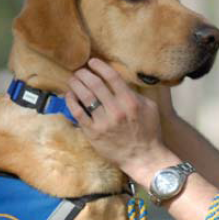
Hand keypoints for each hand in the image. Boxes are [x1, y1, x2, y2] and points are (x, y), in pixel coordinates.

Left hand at [66, 59, 175, 178]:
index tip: (92, 62)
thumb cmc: (149, 132)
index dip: (100, 66)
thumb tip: (121, 82)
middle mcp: (116, 110)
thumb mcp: (150, 108)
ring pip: (85, 96)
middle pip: (95, 84)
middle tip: (80, 70)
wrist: (143, 157)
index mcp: (130, 101)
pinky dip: (71, 101)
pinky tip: (69, 95)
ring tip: (73, 79)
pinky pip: (78, 114)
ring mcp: (103, 122)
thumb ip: (135, 93)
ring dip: (76, 84)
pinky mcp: (93, 133)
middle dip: (84, 73)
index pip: (111, 77)